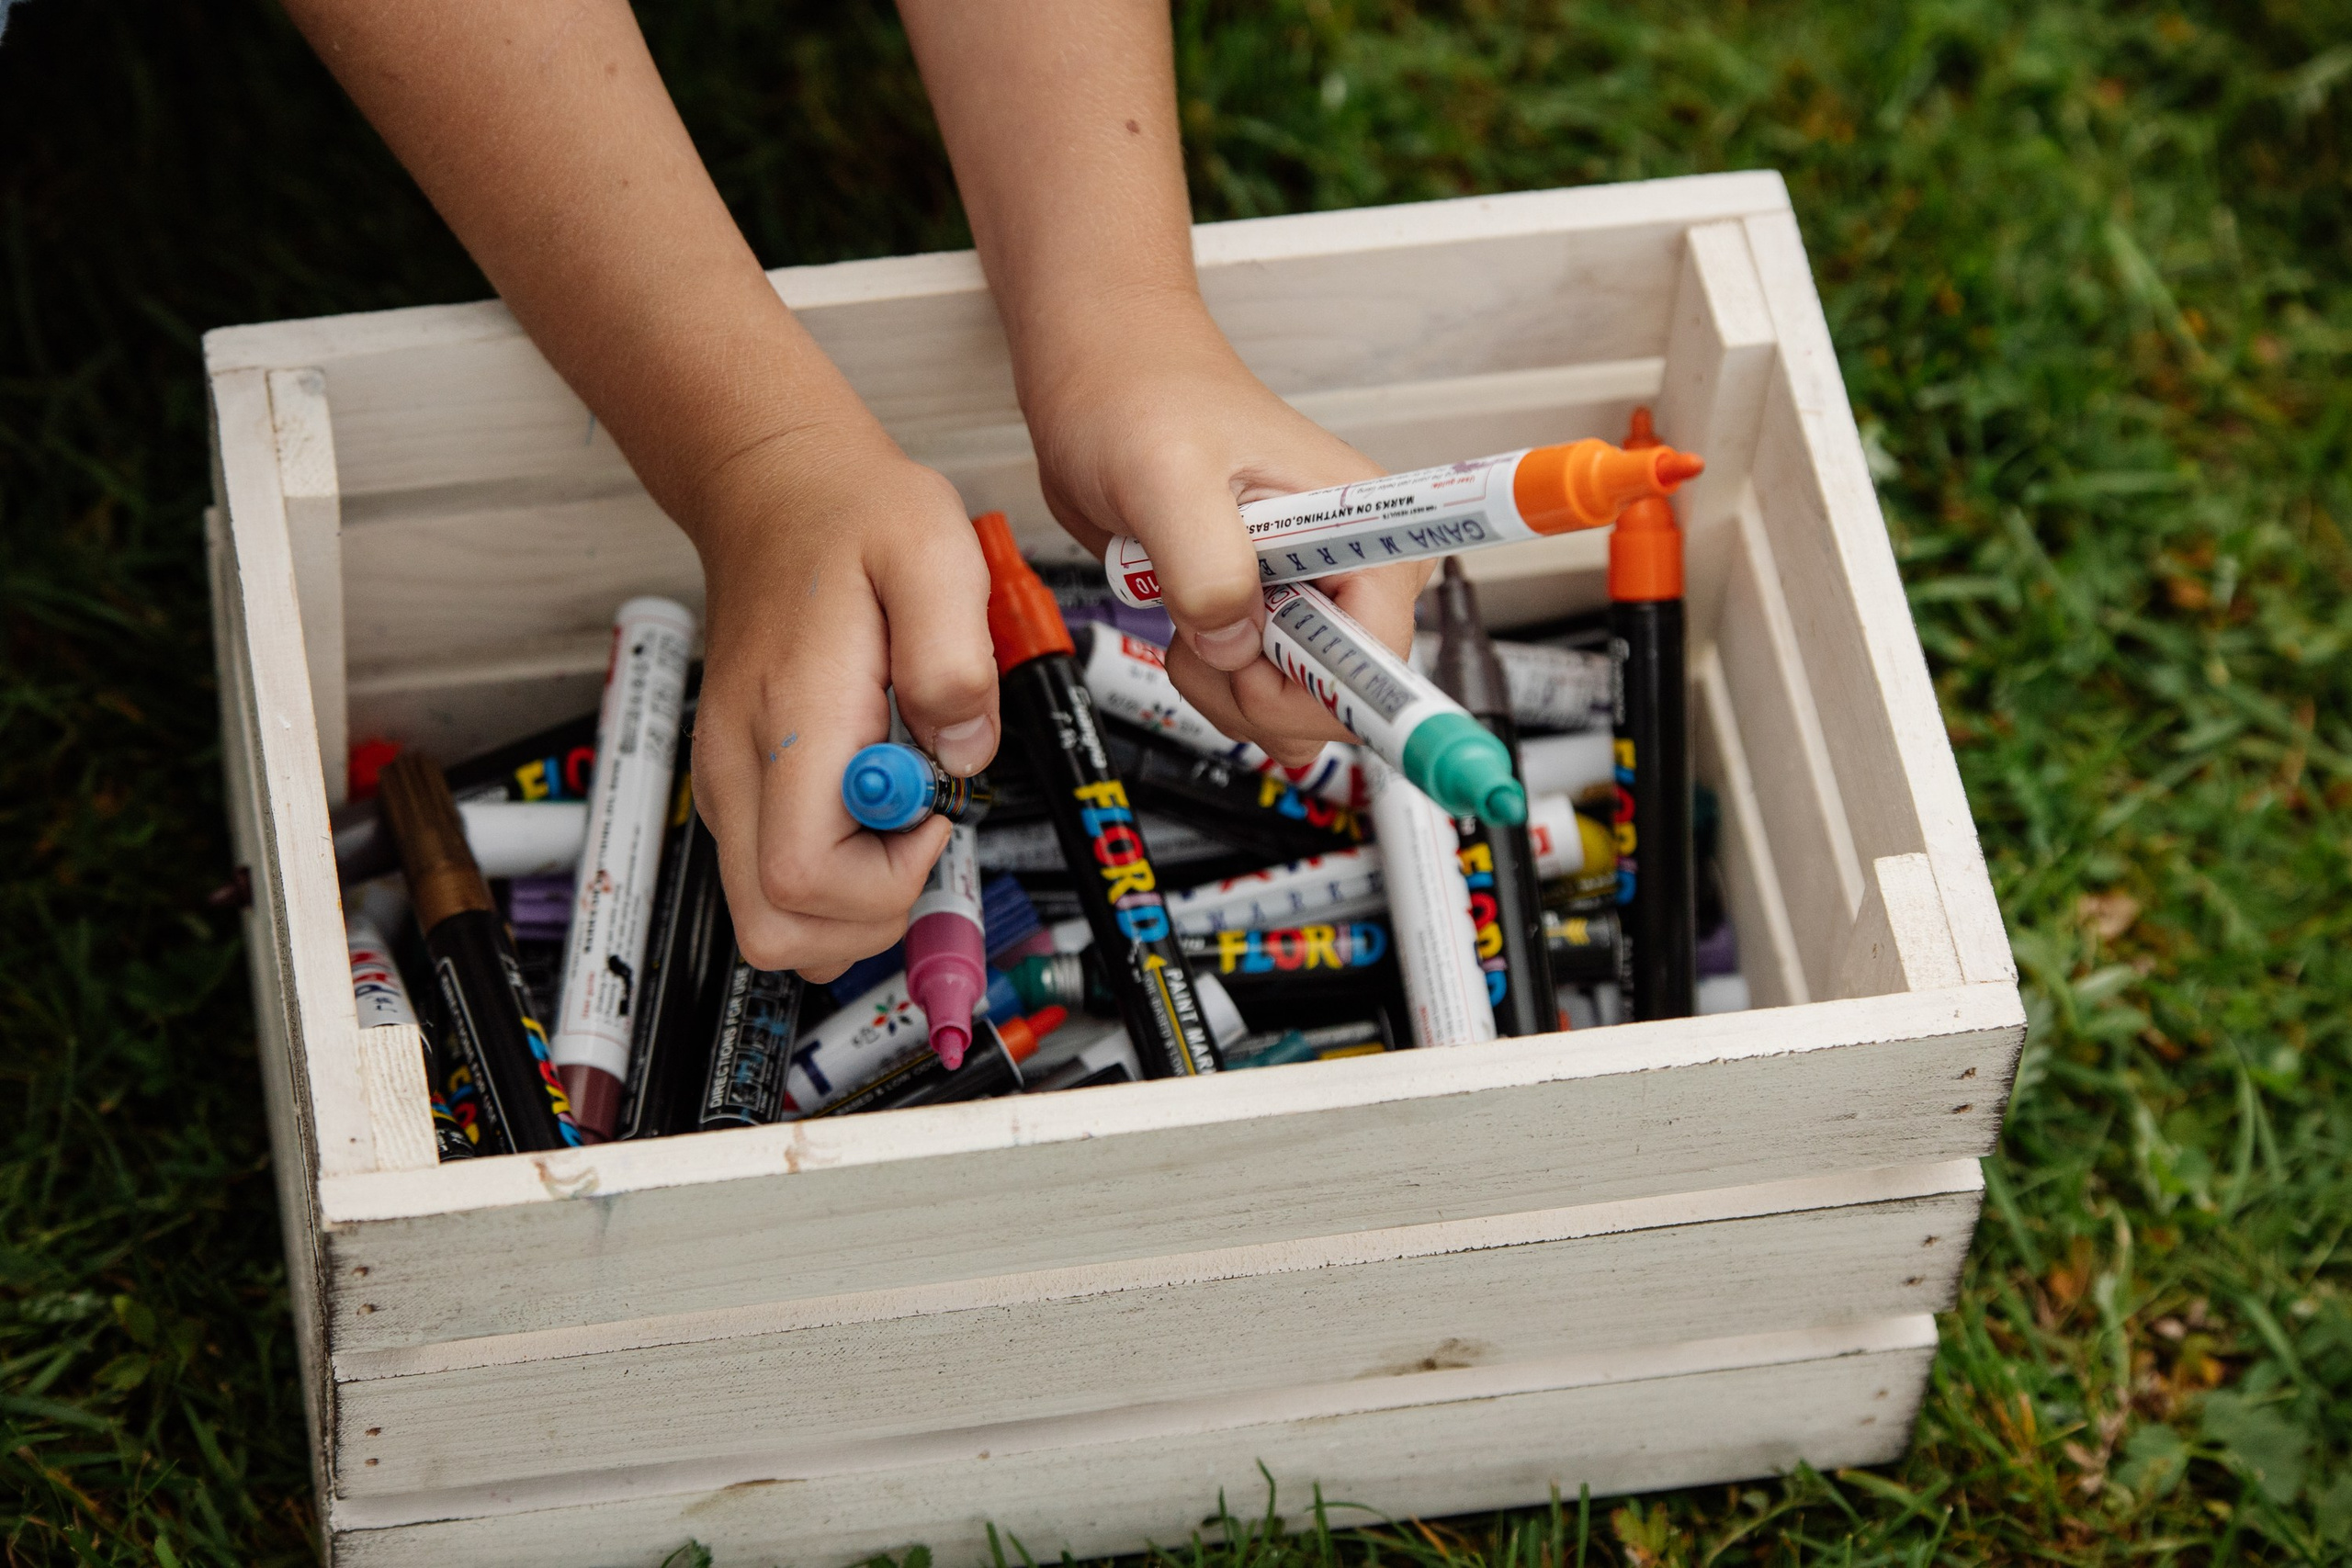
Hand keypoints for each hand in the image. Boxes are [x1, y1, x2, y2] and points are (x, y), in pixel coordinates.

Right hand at [687, 421, 998, 978]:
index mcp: (789, 725)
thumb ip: (955, 660)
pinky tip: (875, 805)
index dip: (883, 881)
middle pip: (775, 929)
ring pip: (773, 923)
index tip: (930, 812)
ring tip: (900, 810)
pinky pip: (780, 881)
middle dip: (869, 913)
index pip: (802, 880)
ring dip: (854, 903)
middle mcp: (739, 768)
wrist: (780, 490)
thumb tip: (962, 755)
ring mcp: (731, 784)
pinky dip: (837, 877)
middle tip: (918, 825)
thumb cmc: (851, 517)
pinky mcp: (742, 786)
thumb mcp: (934, 553)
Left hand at [1024, 301, 1433, 765]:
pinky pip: (1263, 692)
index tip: (1253, 678)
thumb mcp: (1164, 475)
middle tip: (1197, 638)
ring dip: (1228, 691)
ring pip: (1298, 706)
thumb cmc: (1140, 397)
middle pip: (1342, 695)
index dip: (1317, 690)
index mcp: (1364, 527)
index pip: (1379, 655)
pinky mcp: (1267, 611)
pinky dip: (1215, 683)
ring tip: (1182, 620)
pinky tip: (1185, 628)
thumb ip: (1206, 565)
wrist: (1103, 380)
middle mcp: (1352, 565)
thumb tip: (1234, 644)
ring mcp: (1309, 592)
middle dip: (1258, 694)